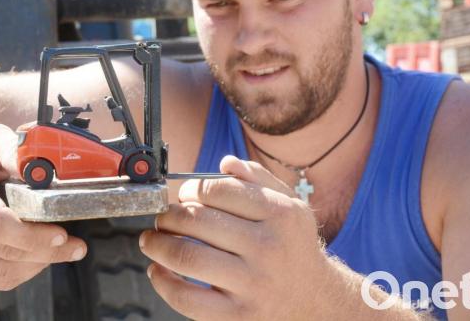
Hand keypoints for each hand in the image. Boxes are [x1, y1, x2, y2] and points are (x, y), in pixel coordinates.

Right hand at [0, 124, 86, 290]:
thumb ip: (15, 150)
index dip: (30, 233)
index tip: (61, 233)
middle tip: (74, 245)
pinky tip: (37, 256)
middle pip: (0, 250)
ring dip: (37, 264)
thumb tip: (43, 169)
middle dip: (45, 250)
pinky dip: (22, 272)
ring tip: (61, 250)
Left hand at [139, 155, 334, 320]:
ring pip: (187, 258)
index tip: (184, 196)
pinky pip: (188, 298)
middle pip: (197, 220)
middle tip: (162, 217)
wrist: (317, 303)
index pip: (218, 190)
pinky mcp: (237, 315)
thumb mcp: (292, 208)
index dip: (191, 189)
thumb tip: (225, 164)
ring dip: (158, 245)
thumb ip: (260, 180)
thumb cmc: (294, 249)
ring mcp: (252, 284)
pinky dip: (163, 283)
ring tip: (151, 240)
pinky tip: (158, 270)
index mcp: (279, 214)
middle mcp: (267, 247)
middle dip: (168, 215)